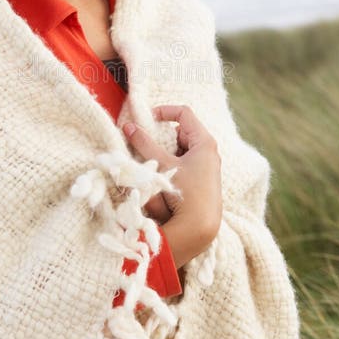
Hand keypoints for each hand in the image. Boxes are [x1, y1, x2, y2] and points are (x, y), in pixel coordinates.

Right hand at [122, 104, 222, 248]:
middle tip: (146, 144)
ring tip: (152, 163)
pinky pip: (184, 163)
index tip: (147, 119)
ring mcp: (207, 166)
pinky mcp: (202, 180)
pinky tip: (162, 176)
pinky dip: (171, 164)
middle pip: (182, 132)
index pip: (184, 113)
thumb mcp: (161, 164)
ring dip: (165, 152)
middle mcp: (210, 152)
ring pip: (182, 149)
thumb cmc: (183, 192)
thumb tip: (128, 126)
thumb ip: (144, 143)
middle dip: (162, 136)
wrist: (200, 227)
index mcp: (204, 142)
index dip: (164, 111)